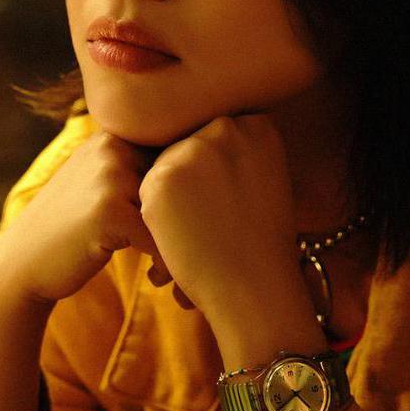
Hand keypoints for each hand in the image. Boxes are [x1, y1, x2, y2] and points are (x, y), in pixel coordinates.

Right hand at [0, 129, 176, 307]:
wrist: (21, 264)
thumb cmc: (69, 229)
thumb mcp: (97, 183)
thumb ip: (136, 168)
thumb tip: (199, 164)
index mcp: (115, 135)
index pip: (178, 154)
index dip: (192, 193)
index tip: (192, 225)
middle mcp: (113, 146)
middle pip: (183, 180)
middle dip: (191, 219)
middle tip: (187, 252)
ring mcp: (110, 176)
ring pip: (176, 210)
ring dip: (182, 243)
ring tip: (170, 268)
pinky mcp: (109, 211)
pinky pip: (161, 238)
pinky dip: (168, 264)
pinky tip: (155, 279)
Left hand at [136, 114, 317, 349]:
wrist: (253, 284)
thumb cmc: (260, 239)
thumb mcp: (261, 178)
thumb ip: (233, 151)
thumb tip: (196, 139)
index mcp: (257, 125)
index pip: (216, 134)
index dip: (214, 169)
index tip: (225, 197)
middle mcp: (226, 128)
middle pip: (189, 145)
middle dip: (190, 181)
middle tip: (210, 217)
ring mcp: (193, 150)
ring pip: (166, 165)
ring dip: (172, 197)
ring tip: (200, 229)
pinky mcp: (161, 177)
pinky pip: (148, 187)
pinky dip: (158, 214)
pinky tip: (183, 236)